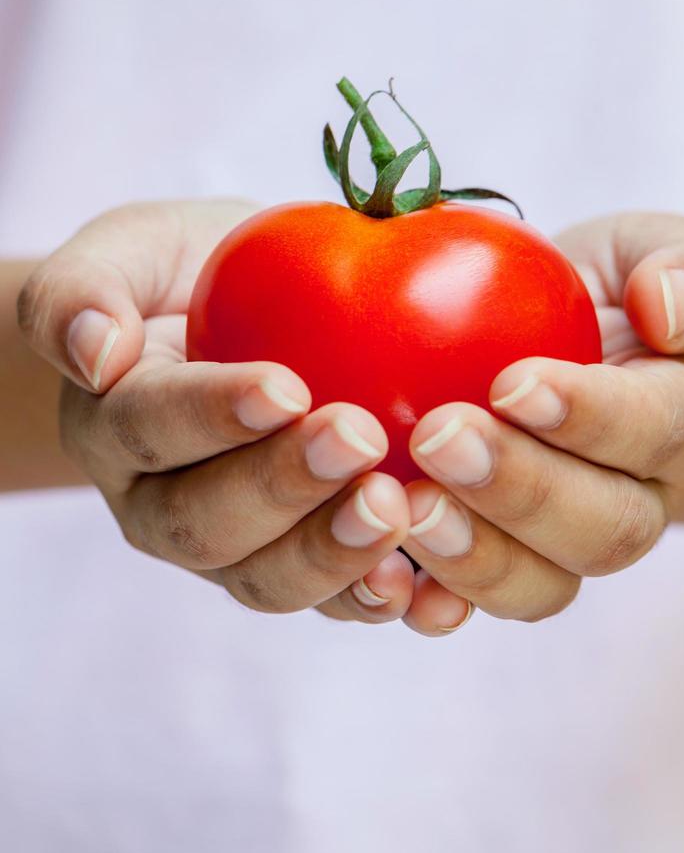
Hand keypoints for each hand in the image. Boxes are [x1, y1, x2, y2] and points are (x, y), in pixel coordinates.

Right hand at [17, 201, 417, 624]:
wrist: (238, 319)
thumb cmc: (187, 279)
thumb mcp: (128, 251)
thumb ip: (80, 291)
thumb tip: (96, 351)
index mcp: (116, 428)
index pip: (151, 429)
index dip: (213, 417)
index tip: (284, 388)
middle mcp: (165, 506)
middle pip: (209, 525)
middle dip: (284, 489)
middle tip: (359, 440)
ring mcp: (236, 548)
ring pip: (269, 580)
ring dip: (333, 555)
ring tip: (395, 510)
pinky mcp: (303, 565)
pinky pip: (336, 601)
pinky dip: (381, 598)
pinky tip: (432, 590)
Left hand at [400, 213, 683, 634]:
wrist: (577, 356)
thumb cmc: (607, 297)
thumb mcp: (650, 253)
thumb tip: (665, 306)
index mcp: (677, 420)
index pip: (652, 430)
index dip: (588, 417)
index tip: (512, 383)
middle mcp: (630, 498)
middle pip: (600, 527)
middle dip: (519, 490)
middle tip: (439, 438)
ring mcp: (562, 543)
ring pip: (541, 583)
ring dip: (473, 555)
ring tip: (407, 508)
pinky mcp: (497, 561)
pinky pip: (474, 602)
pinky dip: (430, 600)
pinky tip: (382, 574)